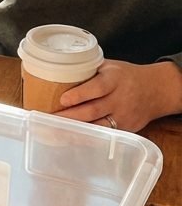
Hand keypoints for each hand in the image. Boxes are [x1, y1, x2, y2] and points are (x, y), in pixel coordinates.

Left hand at [57, 59, 181, 131]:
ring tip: (54, 131)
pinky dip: (87, 138)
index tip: (63, 99)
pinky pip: (103, 136)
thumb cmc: (126, 76)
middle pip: (93, 110)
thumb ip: (88, 69)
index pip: (97, 87)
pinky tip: (70, 138)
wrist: (156, 90)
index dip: (80, 94)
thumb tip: (56, 70)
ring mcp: (123, 116)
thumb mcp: (110, 66)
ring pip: (97, 127)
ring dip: (75, 130)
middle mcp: (120, 98)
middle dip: (70, 116)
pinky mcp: (125, 129)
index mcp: (115, 79)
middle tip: (49, 118)